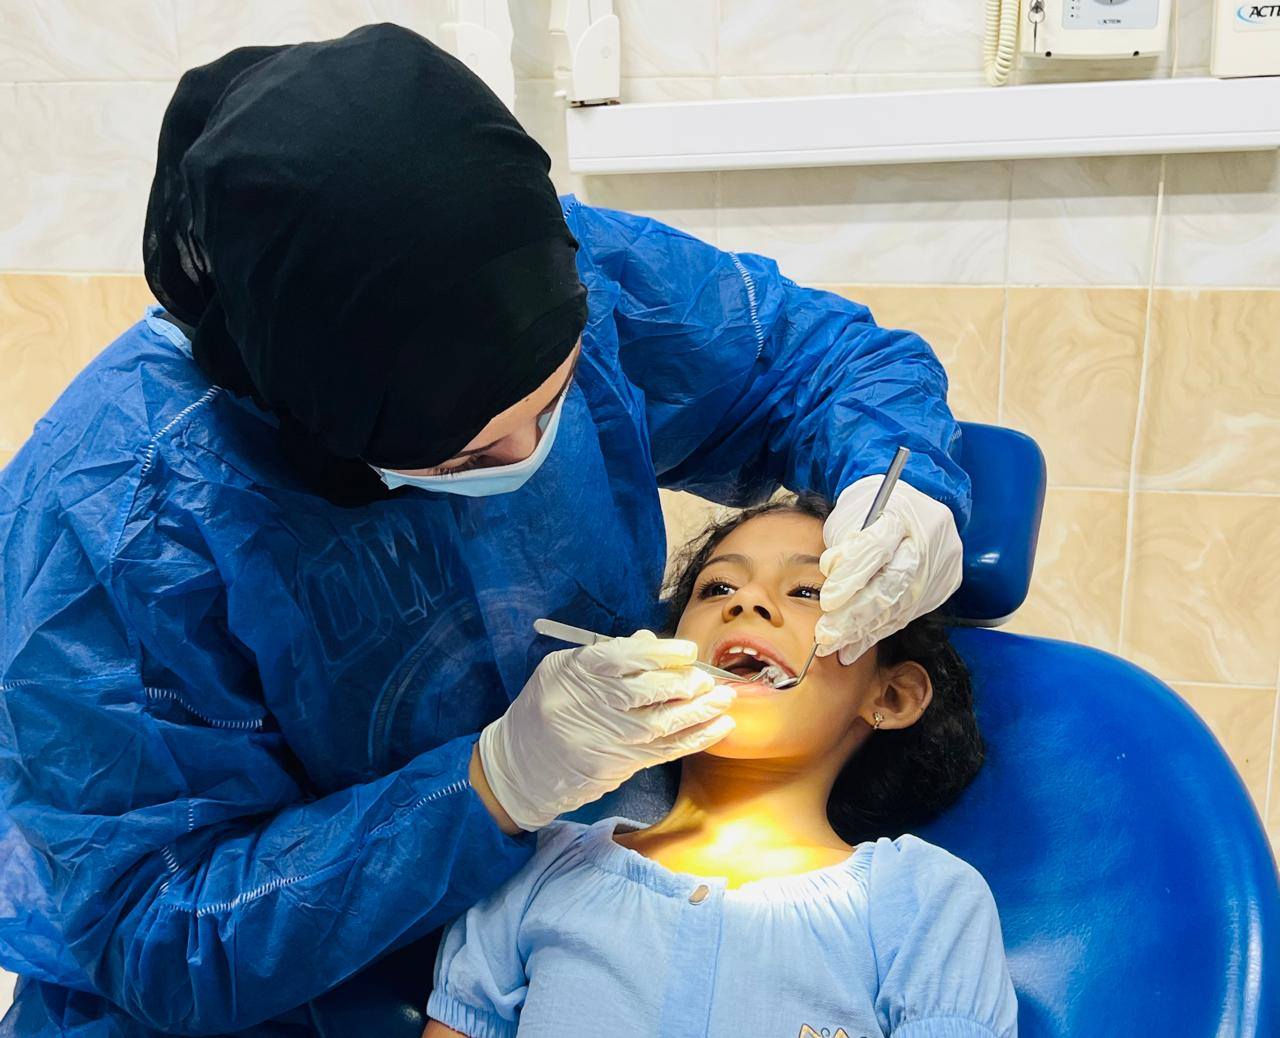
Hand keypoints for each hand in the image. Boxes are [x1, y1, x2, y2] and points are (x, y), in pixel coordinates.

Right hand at [477, 631, 735, 830]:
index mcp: (578, 672)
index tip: (688, 651)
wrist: (523, 763)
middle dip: (685, 686)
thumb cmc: (547, 705)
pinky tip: (720, 727)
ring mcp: (608, 739)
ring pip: (662, 725)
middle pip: (647, 693)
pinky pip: (665, 751)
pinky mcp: (620, 764)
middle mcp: (593, 706)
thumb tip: (652, 641)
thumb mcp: (565, 668)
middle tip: (709, 678)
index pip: (625, 659)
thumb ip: (609, 653)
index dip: (662, 654)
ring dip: (700, 713)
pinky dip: (696, 739)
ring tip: (726, 699)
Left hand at [815, 477, 962, 664]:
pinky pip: (906, 615)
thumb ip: (844, 541)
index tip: (828, 599)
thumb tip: (831, 571)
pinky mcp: (942, 586)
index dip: (852, 575)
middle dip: (856, 613)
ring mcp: (939, 567)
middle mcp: (928, 541)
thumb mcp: (854, 511)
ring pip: (900, 605)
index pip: (878, 547)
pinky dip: (876, 632)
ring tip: (833, 645)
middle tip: (826, 635)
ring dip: (863, 630)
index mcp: (904, 513)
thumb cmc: (874, 508)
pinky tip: (853, 646)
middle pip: (892, 582)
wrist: (916, 509)